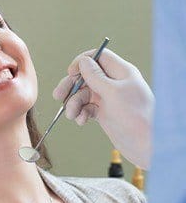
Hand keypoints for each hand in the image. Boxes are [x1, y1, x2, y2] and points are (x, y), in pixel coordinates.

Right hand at [53, 48, 154, 169]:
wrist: (145, 145)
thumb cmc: (135, 116)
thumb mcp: (113, 92)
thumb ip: (95, 76)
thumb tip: (83, 61)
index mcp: (120, 72)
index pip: (98, 57)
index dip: (82, 62)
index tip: (71, 72)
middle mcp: (113, 83)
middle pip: (85, 76)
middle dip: (71, 86)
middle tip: (58, 96)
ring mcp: (108, 98)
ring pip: (83, 94)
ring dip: (74, 103)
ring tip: (72, 115)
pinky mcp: (104, 112)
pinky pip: (86, 108)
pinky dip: (81, 113)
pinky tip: (82, 121)